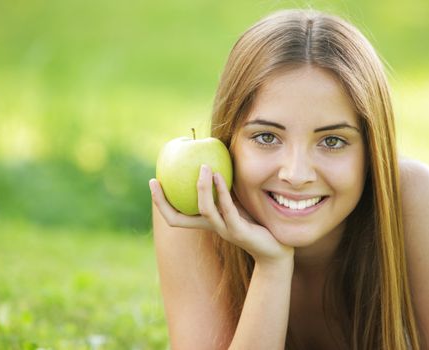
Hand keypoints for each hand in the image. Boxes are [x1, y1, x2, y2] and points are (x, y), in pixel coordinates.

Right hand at [149, 165, 292, 263]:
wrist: (275, 247)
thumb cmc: (254, 220)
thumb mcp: (234, 200)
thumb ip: (222, 185)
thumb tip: (211, 158)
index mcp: (204, 222)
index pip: (174, 216)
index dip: (159, 201)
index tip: (153, 181)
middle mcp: (209, 227)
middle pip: (177, 219)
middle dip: (162, 201)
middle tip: (157, 179)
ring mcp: (223, 230)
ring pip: (204, 210)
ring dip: (202, 187)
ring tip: (203, 167)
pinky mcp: (239, 230)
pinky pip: (227, 209)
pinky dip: (221, 191)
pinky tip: (219, 174)